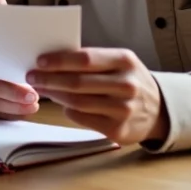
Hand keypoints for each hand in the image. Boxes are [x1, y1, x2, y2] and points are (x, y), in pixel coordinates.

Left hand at [26, 48, 167, 145]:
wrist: (159, 109)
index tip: (39, 61)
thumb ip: (92, 60)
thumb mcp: (119, 62)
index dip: (59, 60)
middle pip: (78, 82)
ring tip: (42, 89)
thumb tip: (52, 59)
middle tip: (32, 76)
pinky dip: (67, 110)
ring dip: (54, 95)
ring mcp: (123, 109)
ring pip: (77, 102)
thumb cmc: (129, 79)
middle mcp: (126, 85)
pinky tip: (62, 103)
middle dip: (50, 79)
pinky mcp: (117, 130)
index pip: (86, 59)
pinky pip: (82, 118)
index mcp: (125, 61)